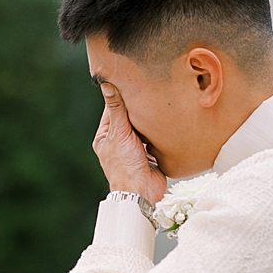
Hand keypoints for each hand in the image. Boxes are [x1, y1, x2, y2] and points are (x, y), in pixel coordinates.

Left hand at [94, 84, 165, 204]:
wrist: (141, 191)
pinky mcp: (149, 154)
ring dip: (150, 120)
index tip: (132, 80)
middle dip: (139, 108)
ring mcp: (134, 148)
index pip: (113, 109)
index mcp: (105, 136)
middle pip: (129, 118)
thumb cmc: (125, 165)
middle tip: (150, 89)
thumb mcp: (119, 132)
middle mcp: (119, 141)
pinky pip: (154, 138)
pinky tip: (166, 120)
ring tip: (160, 102)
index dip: (122, 96)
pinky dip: (159, 131)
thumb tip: (106, 85)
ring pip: (143, 127)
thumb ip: (116, 109)